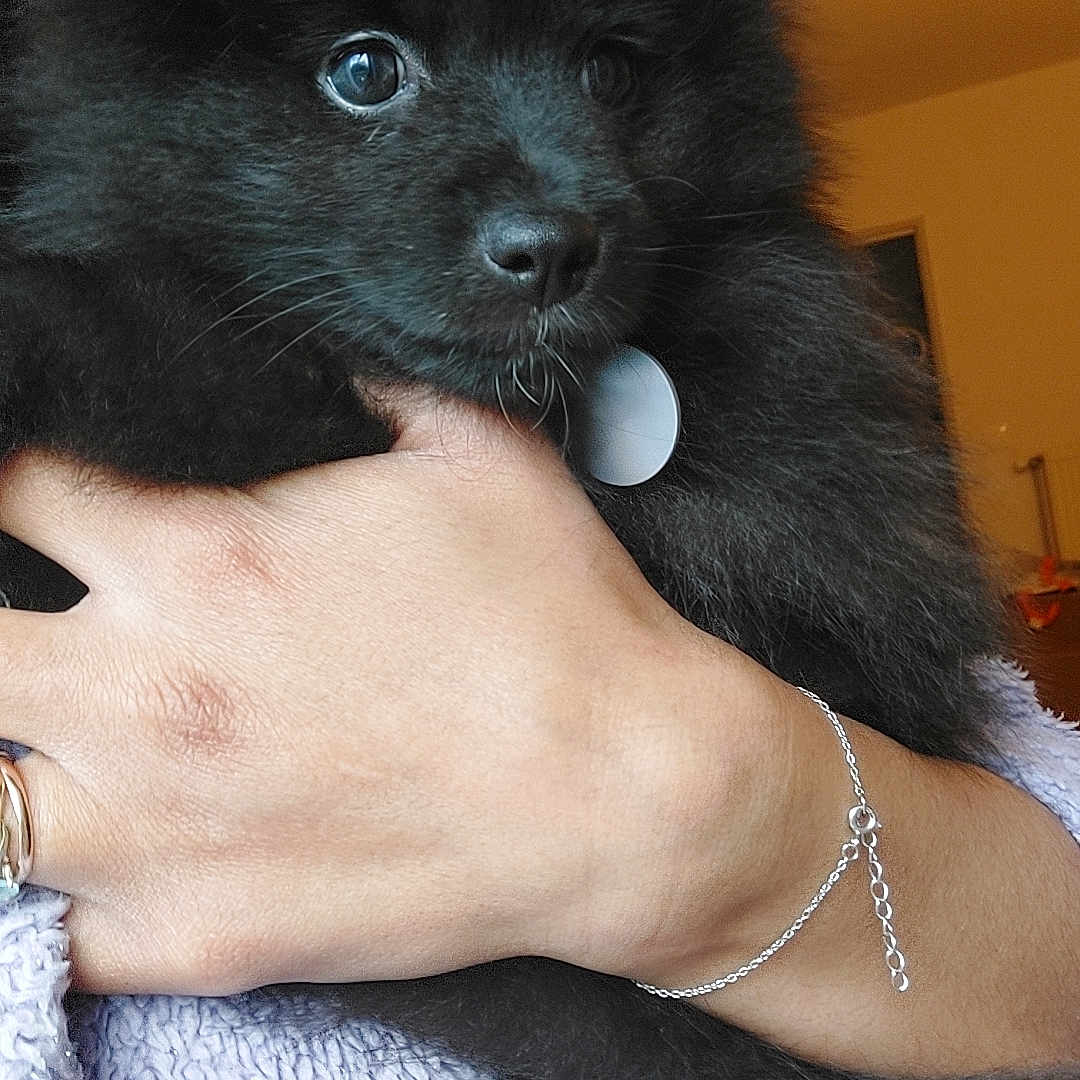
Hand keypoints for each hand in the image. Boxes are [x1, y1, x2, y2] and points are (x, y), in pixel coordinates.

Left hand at [0, 394, 803, 994]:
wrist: (627, 798)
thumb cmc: (559, 617)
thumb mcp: (480, 450)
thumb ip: (371, 382)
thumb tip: (323, 341)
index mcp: (205, 560)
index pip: (13, 486)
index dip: (14, 474)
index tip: (38, 488)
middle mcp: (149, 695)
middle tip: (41, 619)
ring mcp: (156, 834)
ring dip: (14, 759)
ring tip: (72, 736)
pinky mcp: (196, 938)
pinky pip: (52, 935)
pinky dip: (58, 894)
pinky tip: (114, 852)